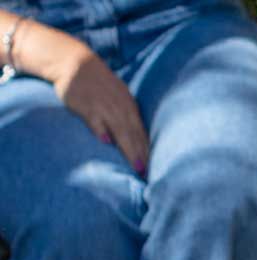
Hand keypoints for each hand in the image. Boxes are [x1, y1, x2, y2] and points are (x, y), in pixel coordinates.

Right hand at [15, 22, 147, 173]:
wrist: (74, 61)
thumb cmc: (99, 83)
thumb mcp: (119, 96)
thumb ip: (127, 115)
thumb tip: (138, 137)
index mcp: (129, 105)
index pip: (140, 131)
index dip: (147, 149)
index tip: (153, 168)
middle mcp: (119, 106)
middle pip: (132, 133)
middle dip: (141, 154)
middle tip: (146, 172)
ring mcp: (103, 105)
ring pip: (119, 129)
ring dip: (128, 148)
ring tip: (136, 165)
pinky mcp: (85, 104)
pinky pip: (94, 118)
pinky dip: (100, 129)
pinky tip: (106, 141)